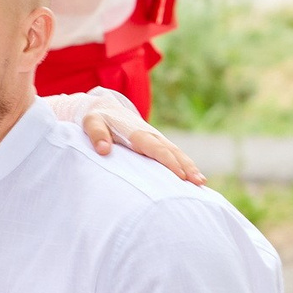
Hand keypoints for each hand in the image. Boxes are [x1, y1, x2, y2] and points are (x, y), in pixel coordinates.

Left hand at [77, 109, 204, 184]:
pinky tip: (192, 178)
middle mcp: (151, 136)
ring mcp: (156, 139)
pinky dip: (184, 164)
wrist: (106, 108)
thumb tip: (103, 150)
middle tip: (199, 182)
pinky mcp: (156, 144)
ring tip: (201, 183)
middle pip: (173, 152)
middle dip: (187, 166)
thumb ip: (96, 135)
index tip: (181, 175)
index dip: (169, 162)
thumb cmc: (97, 119)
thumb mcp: (91, 123)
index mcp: (137, 134)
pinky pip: (173, 154)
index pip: (157, 149)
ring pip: (177, 153)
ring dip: (190, 166)